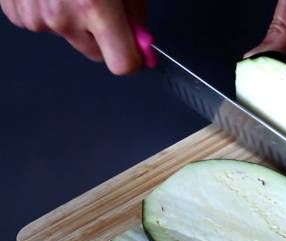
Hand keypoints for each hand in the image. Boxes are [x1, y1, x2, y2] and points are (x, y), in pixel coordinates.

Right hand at [0, 0, 145, 74]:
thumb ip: (134, 15)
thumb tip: (143, 44)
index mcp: (94, 6)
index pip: (123, 64)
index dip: (133, 59)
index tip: (136, 54)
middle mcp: (64, 17)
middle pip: (96, 54)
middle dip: (105, 38)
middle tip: (102, 7)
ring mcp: (37, 17)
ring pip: (70, 40)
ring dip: (75, 23)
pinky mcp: (17, 14)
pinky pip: (45, 27)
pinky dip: (51, 14)